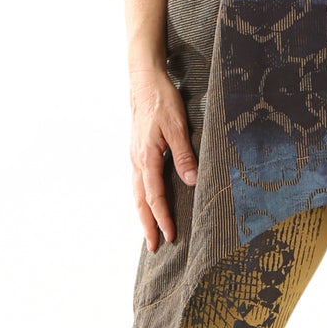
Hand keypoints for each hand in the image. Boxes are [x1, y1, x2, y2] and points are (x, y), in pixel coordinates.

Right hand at [130, 72, 198, 250]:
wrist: (145, 81)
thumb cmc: (162, 101)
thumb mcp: (178, 126)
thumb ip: (184, 155)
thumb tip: (191, 181)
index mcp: (146, 158)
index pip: (154, 196)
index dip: (162, 218)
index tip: (170, 236)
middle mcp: (137, 160)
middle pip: (140, 200)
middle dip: (148, 225)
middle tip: (155, 247)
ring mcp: (135, 156)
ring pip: (137, 192)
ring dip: (143, 214)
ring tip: (150, 231)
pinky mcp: (138, 151)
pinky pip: (138, 182)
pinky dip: (142, 198)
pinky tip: (148, 202)